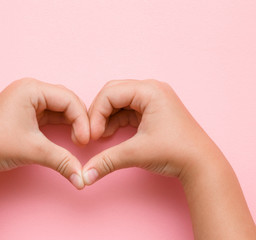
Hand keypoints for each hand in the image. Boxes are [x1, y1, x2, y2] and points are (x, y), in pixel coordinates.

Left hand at [0, 78, 89, 188]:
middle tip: (83, 140)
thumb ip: (63, 161)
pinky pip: (49, 113)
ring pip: (59, 107)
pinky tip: (68, 135)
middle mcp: (29, 89)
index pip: (68, 99)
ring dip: (70, 122)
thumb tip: (82, 179)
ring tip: (77, 139)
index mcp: (30, 89)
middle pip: (65, 100)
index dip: (81, 119)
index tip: (84, 141)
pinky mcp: (25, 110)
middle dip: (77, 119)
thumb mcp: (34, 150)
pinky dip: (60, 124)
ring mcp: (26, 99)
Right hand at [82, 79, 221, 184]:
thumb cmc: (176, 152)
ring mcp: (153, 99)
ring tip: (101, 137)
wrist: (201, 164)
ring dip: (106, 118)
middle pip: (112, 93)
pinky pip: (126, 110)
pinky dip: (115, 121)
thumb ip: (107, 160)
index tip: (93, 136)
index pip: (110, 93)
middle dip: (99, 113)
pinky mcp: (152, 110)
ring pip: (118, 101)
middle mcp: (151, 90)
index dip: (96, 114)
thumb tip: (85, 175)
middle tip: (93, 134)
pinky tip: (109, 134)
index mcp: (150, 91)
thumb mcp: (136, 153)